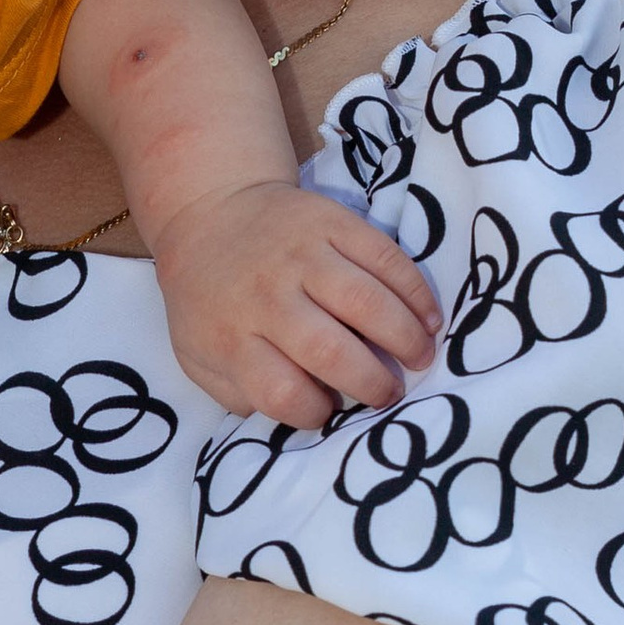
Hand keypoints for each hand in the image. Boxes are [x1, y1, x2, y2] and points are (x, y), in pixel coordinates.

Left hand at [151, 182, 437, 426]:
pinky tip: (428, 319)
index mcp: (231, 335)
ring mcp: (302, 254)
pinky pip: (385, 257)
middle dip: (372, 383)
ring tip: (420, 358)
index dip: (314, 412)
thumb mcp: (195, 352)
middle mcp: (267, 295)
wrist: (207, 207)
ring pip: (366, 301)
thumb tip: (289, 416)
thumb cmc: (207, 295)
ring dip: (404, 337)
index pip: (281, 390)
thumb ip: (235, 391)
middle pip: (330, 351)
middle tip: (390, 394)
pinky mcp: (331, 221)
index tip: (328, 411)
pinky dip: (415, 292)